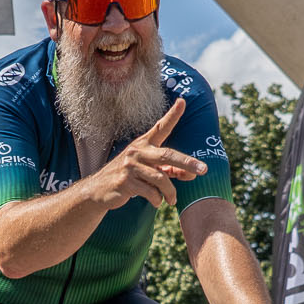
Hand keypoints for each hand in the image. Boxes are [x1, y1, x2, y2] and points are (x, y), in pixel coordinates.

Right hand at [83, 98, 204, 209]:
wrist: (99, 189)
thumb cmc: (129, 177)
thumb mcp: (149, 170)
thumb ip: (170, 169)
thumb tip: (192, 174)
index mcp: (143, 144)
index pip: (160, 127)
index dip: (172, 115)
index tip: (182, 102)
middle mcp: (137, 151)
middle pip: (167, 155)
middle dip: (187, 163)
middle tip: (203, 170)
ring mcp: (130, 166)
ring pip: (161, 179)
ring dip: (170, 192)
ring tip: (172, 200)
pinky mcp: (125, 181)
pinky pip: (150, 192)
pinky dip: (157, 199)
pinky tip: (156, 202)